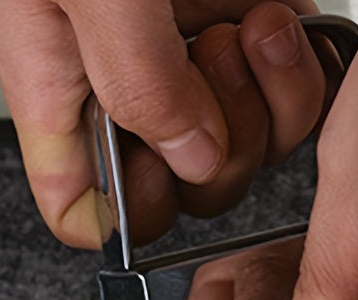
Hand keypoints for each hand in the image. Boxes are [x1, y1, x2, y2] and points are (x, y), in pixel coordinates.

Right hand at [0, 0, 328, 246]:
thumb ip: (134, 81)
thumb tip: (190, 161)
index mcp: (61, 72)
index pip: (80, 197)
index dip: (117, 221)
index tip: (152, 195)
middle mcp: (130, 73)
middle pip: (183, 186)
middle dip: (211, 150)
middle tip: (203, 75)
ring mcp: (196, 51)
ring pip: (245, 148)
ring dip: (260, 107)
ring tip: (242, 30)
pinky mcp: (255, 20)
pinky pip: (292, 96)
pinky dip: (296, 73)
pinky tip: (273, 19)